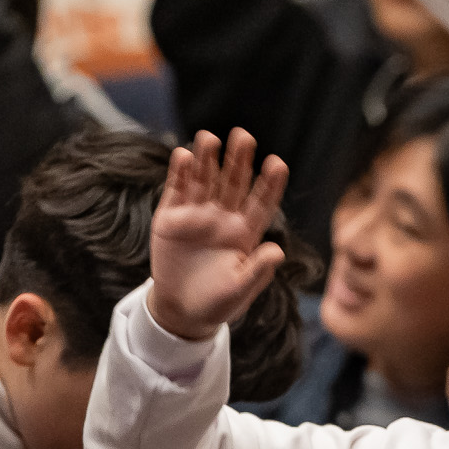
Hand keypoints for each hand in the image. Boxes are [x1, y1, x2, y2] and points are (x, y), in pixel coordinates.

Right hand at [148, 128, 291, 339]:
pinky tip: (183, 155)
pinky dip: (179, 173)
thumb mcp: (239, 291)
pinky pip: (176, 190)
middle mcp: (223, 218)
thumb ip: (257, 271)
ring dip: (207, 159)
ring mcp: (196, 215)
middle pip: (233, 183)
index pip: (261, 202)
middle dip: (238, 160)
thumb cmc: (216, 303)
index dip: (270, 183)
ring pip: (204, 180)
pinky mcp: (170, 218)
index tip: (278, 163)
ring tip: (209, 138)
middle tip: (244, 136)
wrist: (181, 311)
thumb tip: (277, 251)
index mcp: (245, 233)